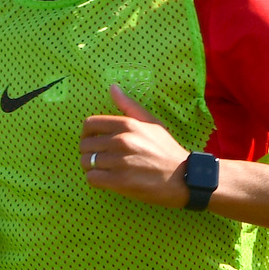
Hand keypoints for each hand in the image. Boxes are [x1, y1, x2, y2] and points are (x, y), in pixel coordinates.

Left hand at [80, 85, 188, 206]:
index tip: (93, 140)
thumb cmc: (166, 150)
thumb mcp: (152, 123)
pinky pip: (92, 178)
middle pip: (85, 144)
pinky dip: (96, 179)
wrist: (183, 178)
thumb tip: (112, 87)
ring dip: (91, 167)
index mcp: (128, 125)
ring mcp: (120, 162)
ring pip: (86, 162)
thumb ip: (129, 106)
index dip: (87, 133)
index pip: (89, 124)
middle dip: (89, 152)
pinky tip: (106, 179)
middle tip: (99, 158)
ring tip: (104, 169)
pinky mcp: (120, 181)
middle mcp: (122, 141)